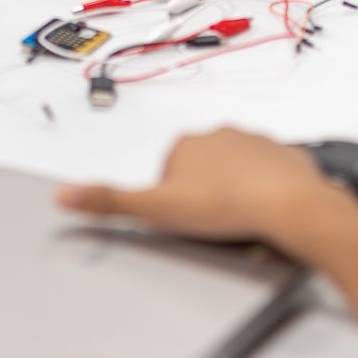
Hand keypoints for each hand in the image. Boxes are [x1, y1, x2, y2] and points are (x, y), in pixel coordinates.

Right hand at [57, 127, 354, 253]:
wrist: (294, 208)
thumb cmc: (229, 207)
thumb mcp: (157, 210)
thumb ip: (109, 202)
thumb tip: (63, 195)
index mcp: (185, 143)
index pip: (167, 172)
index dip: (173, 200)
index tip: (186, 218)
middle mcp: (218, 135)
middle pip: (200, 169)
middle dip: (203, 193)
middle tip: (214, 222)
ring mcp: (254, 142)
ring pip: (235, 169)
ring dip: (234, 190)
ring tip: (241, 220)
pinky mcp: (285, 155)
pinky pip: (270, 172)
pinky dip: (266, 189)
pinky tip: (267, 211)